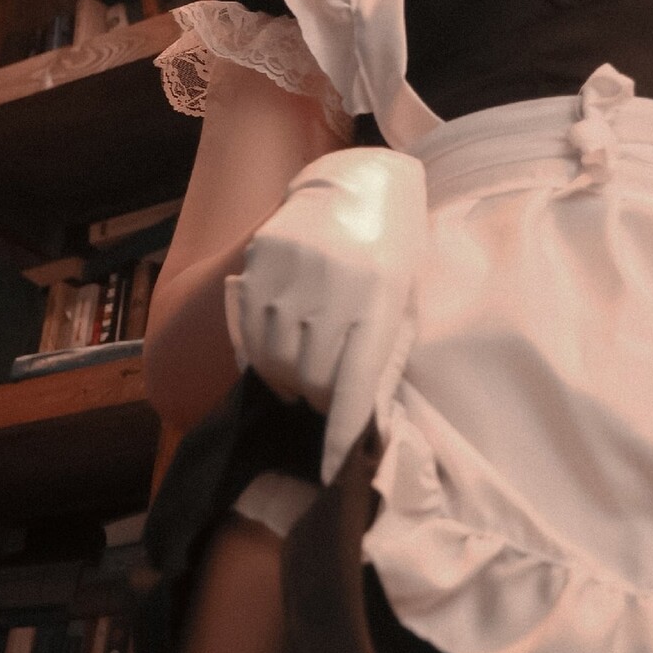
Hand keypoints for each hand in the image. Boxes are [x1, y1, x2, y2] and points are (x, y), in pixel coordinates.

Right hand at [225, 148, 427, 482]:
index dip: (340, 431)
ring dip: (285, 380)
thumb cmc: (390, 252)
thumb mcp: (402, 298)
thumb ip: (384, 350)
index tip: (334, 469)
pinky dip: (259, 354)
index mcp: (379, 298)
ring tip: (296, 379)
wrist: (354, 183)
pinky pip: (251, 330)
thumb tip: (364, 414)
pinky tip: (274, 353)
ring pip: (275, 358)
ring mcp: (292, 273)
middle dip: (314, 400)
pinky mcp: (262, 262)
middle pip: (310, 376)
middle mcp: (333, 287)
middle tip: (318, 402)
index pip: (354, 381)